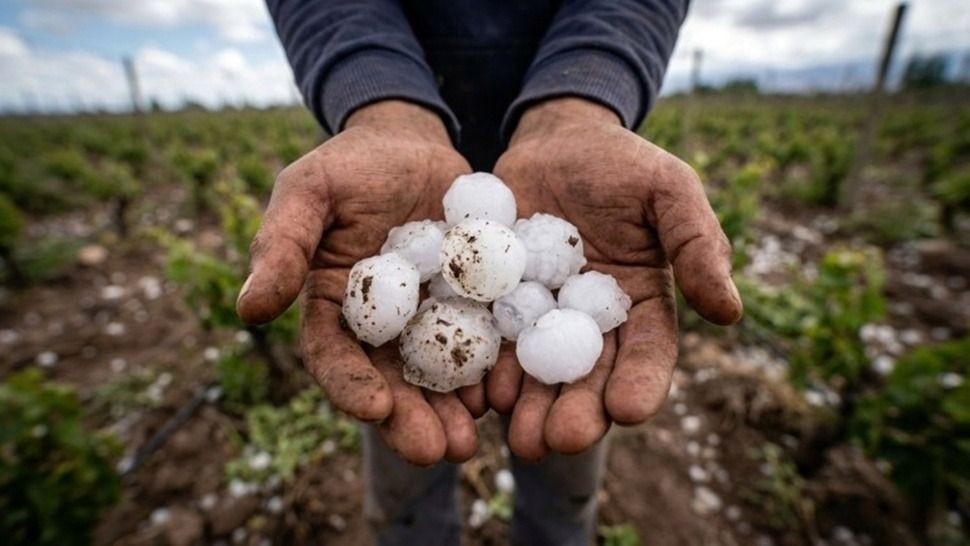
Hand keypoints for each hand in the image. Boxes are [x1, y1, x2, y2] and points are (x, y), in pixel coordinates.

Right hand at [236, 101, 483, 464]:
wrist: (410, 145)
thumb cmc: (349, 165)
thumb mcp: (309, 192)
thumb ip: (283, 245)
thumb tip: (247, 310)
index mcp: (333, 307)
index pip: (333, 356)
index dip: (350, 385)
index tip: (373, 408)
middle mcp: (380, 325)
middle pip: (390, 381)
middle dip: (409, 419)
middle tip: (435, 452)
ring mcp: (427, 317)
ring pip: (438, 374)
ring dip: (451, 410)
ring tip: (468, 441)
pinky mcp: (470, 303)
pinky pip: (482, 341)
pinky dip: (489, 370)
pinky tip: (503, 394)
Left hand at [488, 98, 742, 459]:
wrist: (554, 140)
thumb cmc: (620, 163)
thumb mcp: (668, 189)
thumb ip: (697, 243)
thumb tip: (729, 312)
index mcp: (641, 304)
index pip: (648, 352)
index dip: (640, 383)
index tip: (629, 411)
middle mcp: (591, 322)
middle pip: (588, 376)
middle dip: (577, 412)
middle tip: (560, 440)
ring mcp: (541, 315)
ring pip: (538, 371)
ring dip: (530, 407)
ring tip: (520, 438)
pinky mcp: (497, 302)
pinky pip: (491, 340)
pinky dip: (486, 369)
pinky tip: (478, 394)